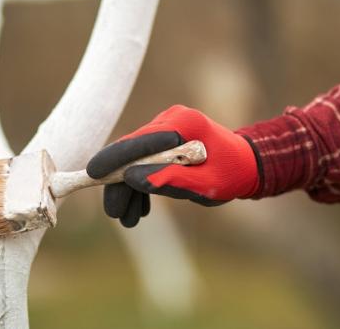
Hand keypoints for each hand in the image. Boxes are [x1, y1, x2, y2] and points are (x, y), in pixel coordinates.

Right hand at [86, 105, 260, 226]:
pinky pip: (145, 159)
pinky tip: (141, 208)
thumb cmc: (232, 174)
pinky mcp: (166, 137)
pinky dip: (141, 182)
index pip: (140, 140)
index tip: (92, 174)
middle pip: (133, 151)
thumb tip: (132, 179)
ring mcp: (168, 127)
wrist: (248, 165)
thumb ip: (170, 179)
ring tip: (130, 219)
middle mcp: (171, 119)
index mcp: (184, 124)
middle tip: (115, 213)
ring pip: (136, 158)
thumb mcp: (205, 184)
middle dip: (121, 183)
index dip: (113, 158)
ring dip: (130, 188)